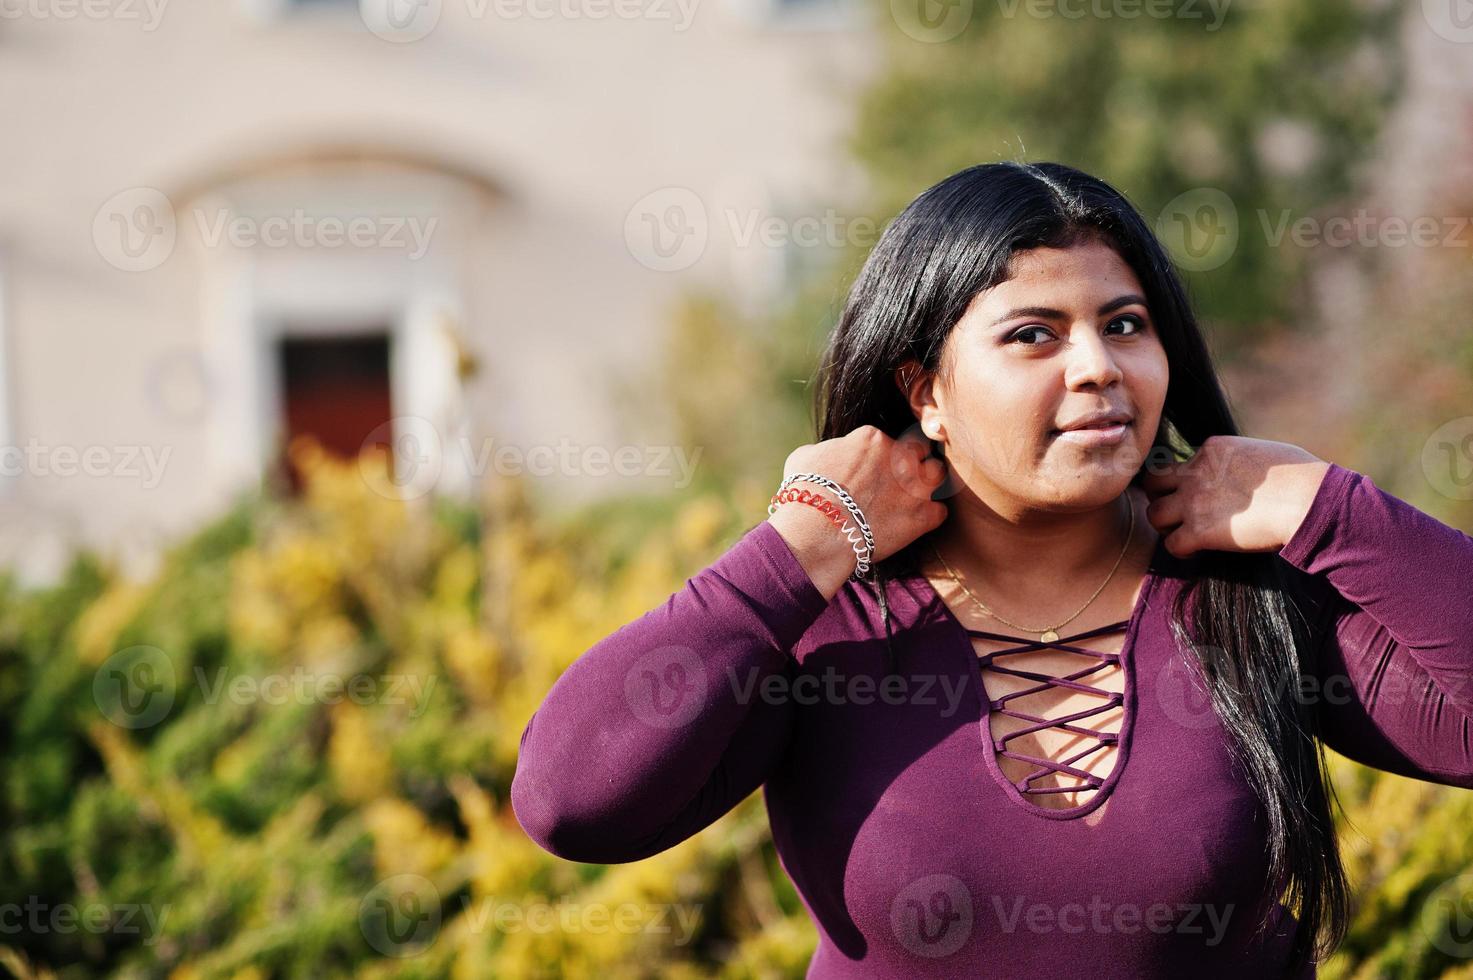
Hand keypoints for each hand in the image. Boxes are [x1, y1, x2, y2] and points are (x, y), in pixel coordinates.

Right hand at [769, 425, 948, 597]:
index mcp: (871, 438)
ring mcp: (915, 485)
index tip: (869, 470)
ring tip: (911, 498)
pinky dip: (928, 518)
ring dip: (927, 484)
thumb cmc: (805, 495)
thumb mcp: (804, 457)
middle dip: (909, 462)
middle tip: (895, 481)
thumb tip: (828, 453)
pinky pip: (939, 512)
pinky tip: (913, 524)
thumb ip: (826, 449)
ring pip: (937, 473)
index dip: (877, 456)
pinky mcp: (923, 515)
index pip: (884, 439)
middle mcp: (899, 455)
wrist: (817, 532)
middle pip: (918, 450)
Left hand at [1139, 435, 1331, 557]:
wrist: (1308, 501)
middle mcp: (1196, 472)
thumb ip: (1242, 460)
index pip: (1182, 463)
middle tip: (1177, 512)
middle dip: (1160, 498)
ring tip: (1183, 533)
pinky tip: (1195, 552)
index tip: (1203, 495)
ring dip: (1166, 527)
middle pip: (1153, 482)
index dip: (1188, 481)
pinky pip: (1171, 544)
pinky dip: (1180, 551)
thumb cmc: (1302, 477)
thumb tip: (1244, 472)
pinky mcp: (1199, 531)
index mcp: (1213, 449)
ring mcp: (1193, 501)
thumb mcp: (1264, 453)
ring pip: (1154, 514)